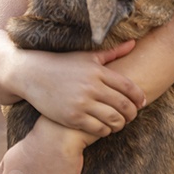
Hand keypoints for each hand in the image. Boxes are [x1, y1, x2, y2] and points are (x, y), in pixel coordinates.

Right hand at [18, 39, 142, 136]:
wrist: (32, 75)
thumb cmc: (62, 64)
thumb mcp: (87, 56)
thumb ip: (112, 52)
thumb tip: (134, 43)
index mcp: (98, 71)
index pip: (128, 87)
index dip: (138, 97)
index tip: (142, 103)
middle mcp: (91, 87)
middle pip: (123, 105)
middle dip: (132, 113)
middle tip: (132, 116)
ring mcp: (81, 103)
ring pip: (112, 120)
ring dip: (120, 124)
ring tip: (119, 123)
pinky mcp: (72, 117)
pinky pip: (97, 129)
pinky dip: (105, 131)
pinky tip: (104, 128)